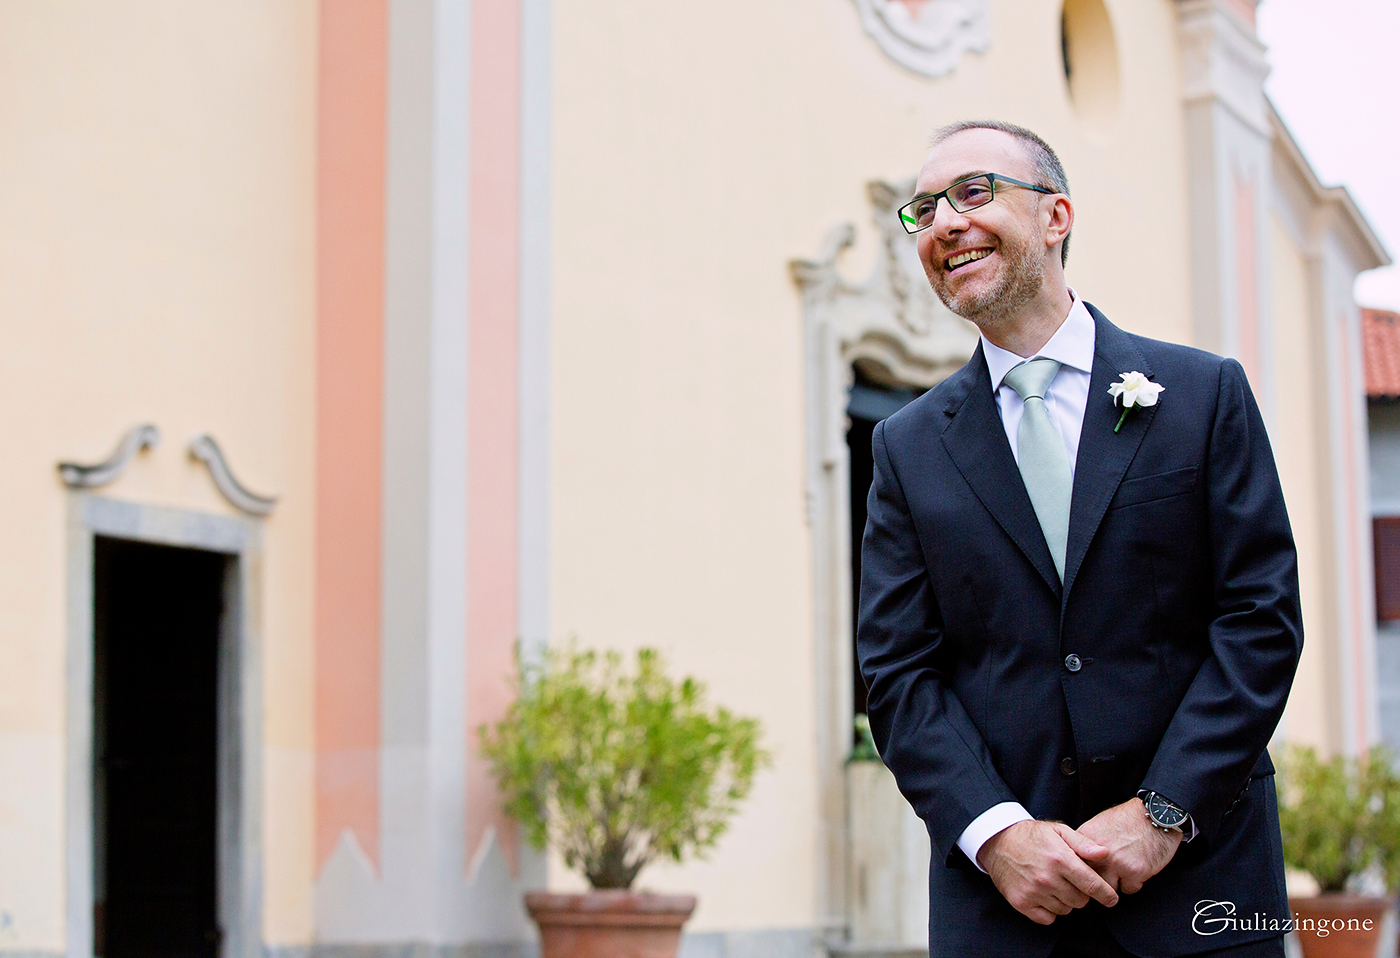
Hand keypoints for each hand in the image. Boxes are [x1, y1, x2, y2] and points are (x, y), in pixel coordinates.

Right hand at [977, 820, 1119, 924]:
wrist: (998, 841)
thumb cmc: (1032, 836)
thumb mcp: (1059, 831)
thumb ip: (1084, 844)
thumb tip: (1105, 854)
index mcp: (1060, 859)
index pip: (1092, 885)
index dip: (1106, 895)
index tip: (1112, 899)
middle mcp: (1047, 878)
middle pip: (1080, 901)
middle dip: (1081, 894)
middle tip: (1071, 881)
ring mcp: (1033, 892)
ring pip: (1065, 910)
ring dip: (1065, 901)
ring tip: (1054, 884)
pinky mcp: (1021, 902)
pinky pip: (1048, 918)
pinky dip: (1049, 910)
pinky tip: (1044, 895)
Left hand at [1077, 798, 1181, 894]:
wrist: (1156, 815)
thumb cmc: (1128, 820)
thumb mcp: (1099, 825)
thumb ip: (1085, 844)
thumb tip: (1076, 862)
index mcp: (1084, 840)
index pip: (1073, 866)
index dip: (1081, 871)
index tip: (1088, 872)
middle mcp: (1096, 853)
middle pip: (1089, 880)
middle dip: (1098, 880)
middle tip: (1110, 872)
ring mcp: (1115, 863)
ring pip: (1108, 889)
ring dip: (1116, 883)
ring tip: (1124, 868)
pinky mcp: (1134, 872)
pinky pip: (1129, 889)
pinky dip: (1134, 883)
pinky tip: (1139, 867)